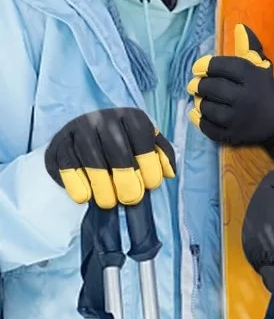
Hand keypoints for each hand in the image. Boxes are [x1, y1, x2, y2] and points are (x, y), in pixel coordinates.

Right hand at [44, 108, 175, 208]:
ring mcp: (79, 128)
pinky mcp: (59, 143)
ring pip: (91, 158)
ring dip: (101, 185)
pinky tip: (85, 197)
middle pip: (117, 149)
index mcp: (131, 116)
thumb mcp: (147, 143)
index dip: (149, 166)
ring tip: (109, 202)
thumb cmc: (125, 141)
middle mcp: (104, 118)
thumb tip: (170, 173)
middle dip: (126, 178)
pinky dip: (75, 182)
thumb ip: (162, 156)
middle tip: (131, 199)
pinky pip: (67, 164)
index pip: (142, 140)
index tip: (151, 185)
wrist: (86, 131)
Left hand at [189, 23, 273, 168]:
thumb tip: (240, 27)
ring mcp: (238, 118)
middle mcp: (244, 96)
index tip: (199, 68)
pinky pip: (207, 127)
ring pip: (206, 107)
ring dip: (200, 102)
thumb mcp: (260, 66)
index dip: (204, 66)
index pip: (218, 66)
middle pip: (209, 87)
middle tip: (198, 85)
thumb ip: (248, 47)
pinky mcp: (233, 134)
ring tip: (203, 99)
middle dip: (200, 85)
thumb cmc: (264, 89)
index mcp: (251, 75)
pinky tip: (200, 113)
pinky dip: (200, 120)